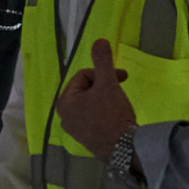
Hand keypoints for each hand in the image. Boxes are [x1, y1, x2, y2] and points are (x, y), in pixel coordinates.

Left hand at [55, 39, 134, 160]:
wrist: (125, 149)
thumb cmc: (112, 114)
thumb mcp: (108, 83)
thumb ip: (102, 61)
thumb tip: (99, 40)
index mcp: (64, 102)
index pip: (83, 76)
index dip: (103, 73)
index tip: (122, 77)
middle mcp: (64, 118)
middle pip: (87, 90)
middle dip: (104, 85)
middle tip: (122, 87)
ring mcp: (75, 131)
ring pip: (91, 103)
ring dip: (106, 98)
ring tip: (120, 104)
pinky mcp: (88, 141)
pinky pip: (95, 118)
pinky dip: (106, 113)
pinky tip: (117, 118)